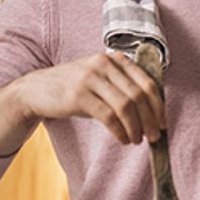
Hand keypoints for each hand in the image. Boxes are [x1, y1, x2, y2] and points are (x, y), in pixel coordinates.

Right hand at [15, 51, 166, 143]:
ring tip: (137, 140)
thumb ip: (124, 87)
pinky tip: (123, 139)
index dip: (158, 105)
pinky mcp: (78, 95)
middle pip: (138, 95)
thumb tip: (153, 113)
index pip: (147, 82)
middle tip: (154, 136)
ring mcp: (90, 78)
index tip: (163, 123)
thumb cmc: (75, 88)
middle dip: (150, 119)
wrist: (37, 89)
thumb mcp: (101, 79)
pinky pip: (108, 116)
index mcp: (115, 59)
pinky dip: (120, 130)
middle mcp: (104, 64)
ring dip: (136, 127)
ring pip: (125, 106)